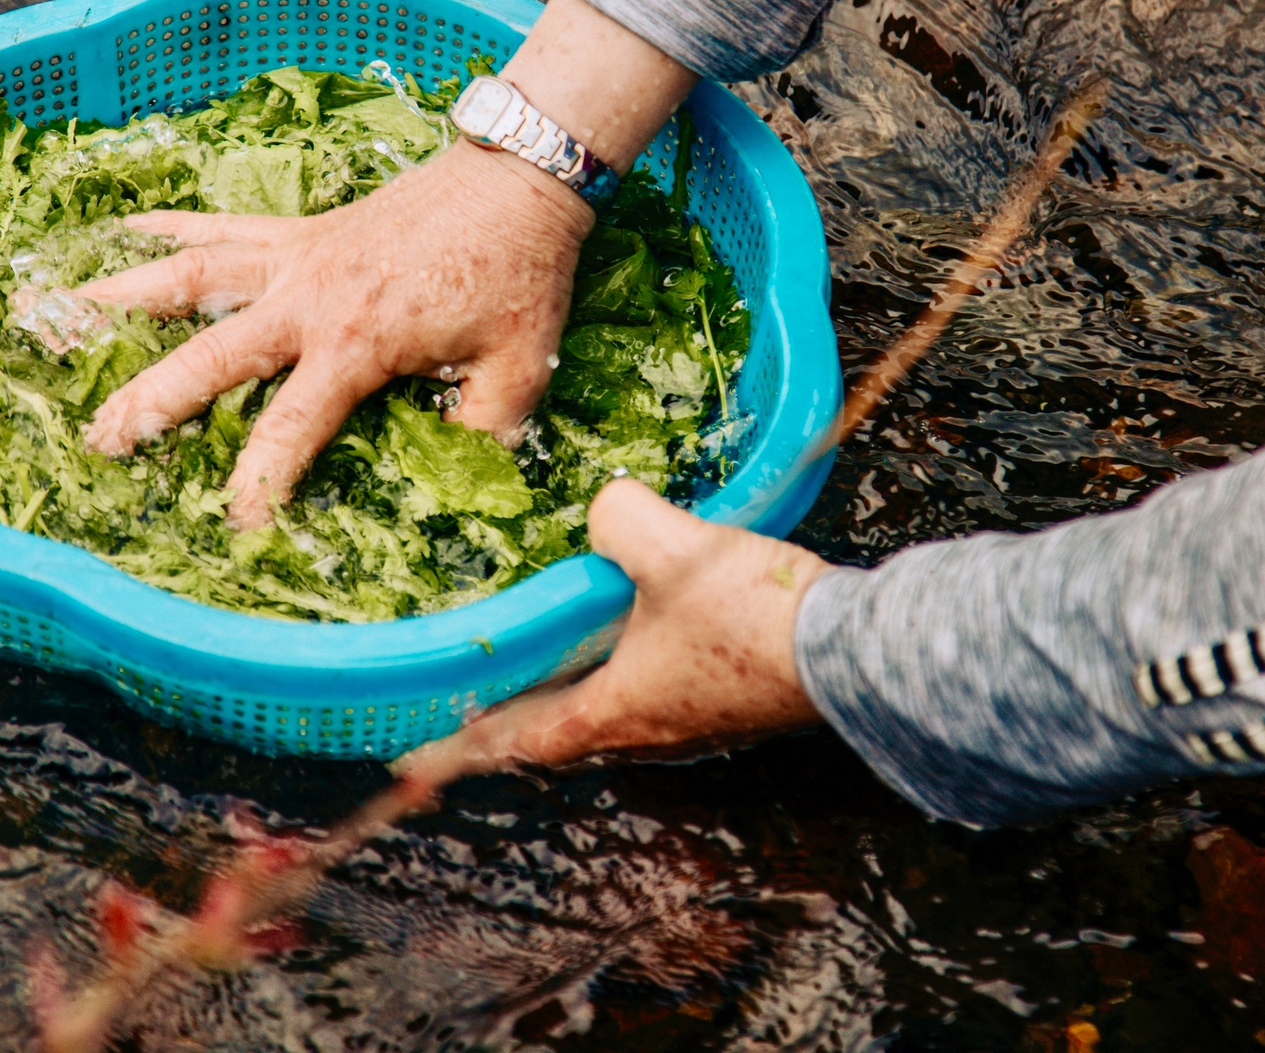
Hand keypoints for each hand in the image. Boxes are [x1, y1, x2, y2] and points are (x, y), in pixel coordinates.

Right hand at [77, 139, 589, 528]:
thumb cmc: (520, 273)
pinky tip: (115, 232)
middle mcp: (308, 298)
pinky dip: (164, 228)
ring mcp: (295, 255)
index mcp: (358, 341)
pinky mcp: (299, 228)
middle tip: (98, 442)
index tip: (232, 525)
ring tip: (49, 315)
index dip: (259, 484)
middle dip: (148, 401)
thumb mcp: (519, 369)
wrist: (519, 176)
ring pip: (187, 276)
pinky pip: (216, 225)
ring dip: (117, 298)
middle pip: (206, 354)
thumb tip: (461, 488)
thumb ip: (484, 434)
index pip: (290, 428)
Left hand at [394, 478, 827, 788]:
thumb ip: (618, 519)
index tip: (411, 758)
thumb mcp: (671, 550)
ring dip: (570, 702)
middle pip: (563, 736)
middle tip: (472, 708)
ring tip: (548, 671)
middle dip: (512, 726)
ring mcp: (697, 722)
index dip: (462, 746)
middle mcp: (651, 731)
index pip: (519, 739)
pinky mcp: (733, 704)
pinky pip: (659, 698)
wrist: (853, 651)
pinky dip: (624, 679)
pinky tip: (637, 640)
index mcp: (617, 711)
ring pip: (613, 719)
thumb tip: (605, 506)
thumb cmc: (753, 617)